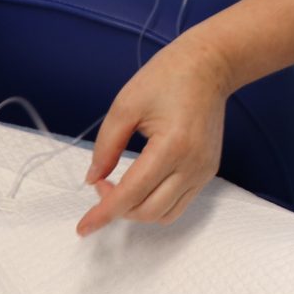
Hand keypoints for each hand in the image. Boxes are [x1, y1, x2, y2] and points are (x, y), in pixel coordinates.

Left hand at [78, 37, 231, 234]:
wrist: (210, 66)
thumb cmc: (167, 77)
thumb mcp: (126, 105)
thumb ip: (106, 146)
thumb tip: (93, 179)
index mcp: (171, 145)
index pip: (131, 193)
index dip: (104, 213)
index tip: (83, 227)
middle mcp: (192, 164)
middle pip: (148, 211)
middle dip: (117, 209)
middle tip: (100, 184)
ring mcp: (204, 170)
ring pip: (165, 214)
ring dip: (137, 210)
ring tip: (119, 187)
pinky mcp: (208, 171)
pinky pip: (179, 203)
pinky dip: (155, 204)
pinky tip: (141, 185)